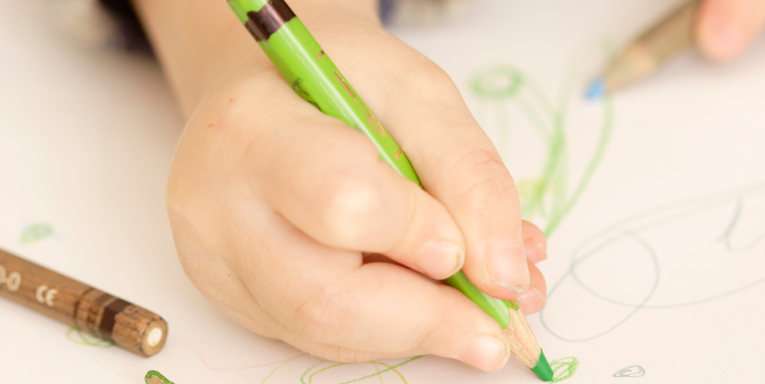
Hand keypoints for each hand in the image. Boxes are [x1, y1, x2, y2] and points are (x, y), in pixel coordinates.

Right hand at [162, 5, 546, 371]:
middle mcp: (217, 207)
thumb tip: (504, 276)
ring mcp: (219, 264)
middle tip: (497, 328)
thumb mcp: (422, 94)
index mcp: (252, 128)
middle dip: (427, 321)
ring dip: (418, 330)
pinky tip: (428, 302)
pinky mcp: (237, 301)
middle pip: (322, 300)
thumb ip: (468, 177)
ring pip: (325, 334)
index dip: (414, 234)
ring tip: (477, 311)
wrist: (275, 88)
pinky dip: (391, 329)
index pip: (339, 203)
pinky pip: (322, 338)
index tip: (463, 248)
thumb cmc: (343, 80)